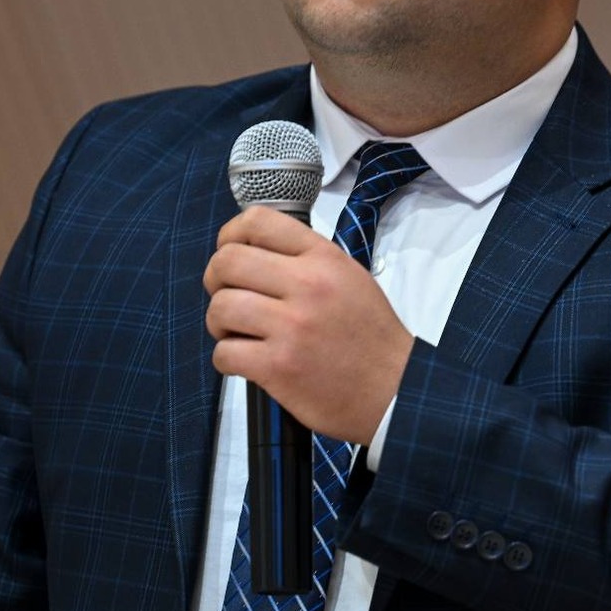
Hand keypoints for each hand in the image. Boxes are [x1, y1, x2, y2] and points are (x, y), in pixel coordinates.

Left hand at [204, 206, 412, 443]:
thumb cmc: (370, 336)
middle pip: (227, 261)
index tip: (229, 253)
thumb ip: (304, 259)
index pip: (256, 222)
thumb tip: (253, 251)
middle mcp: (306, 285)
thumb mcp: (348, 277)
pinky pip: (224, 352)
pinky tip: (246, 361)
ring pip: (220, 307)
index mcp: (323, 258)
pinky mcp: (278, 367)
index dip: (230, 236)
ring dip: (219, 322)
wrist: (396, 389)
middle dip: (215, 280)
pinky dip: (227, 358)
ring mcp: (291, 327)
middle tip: (227, 298)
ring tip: (236, 333)